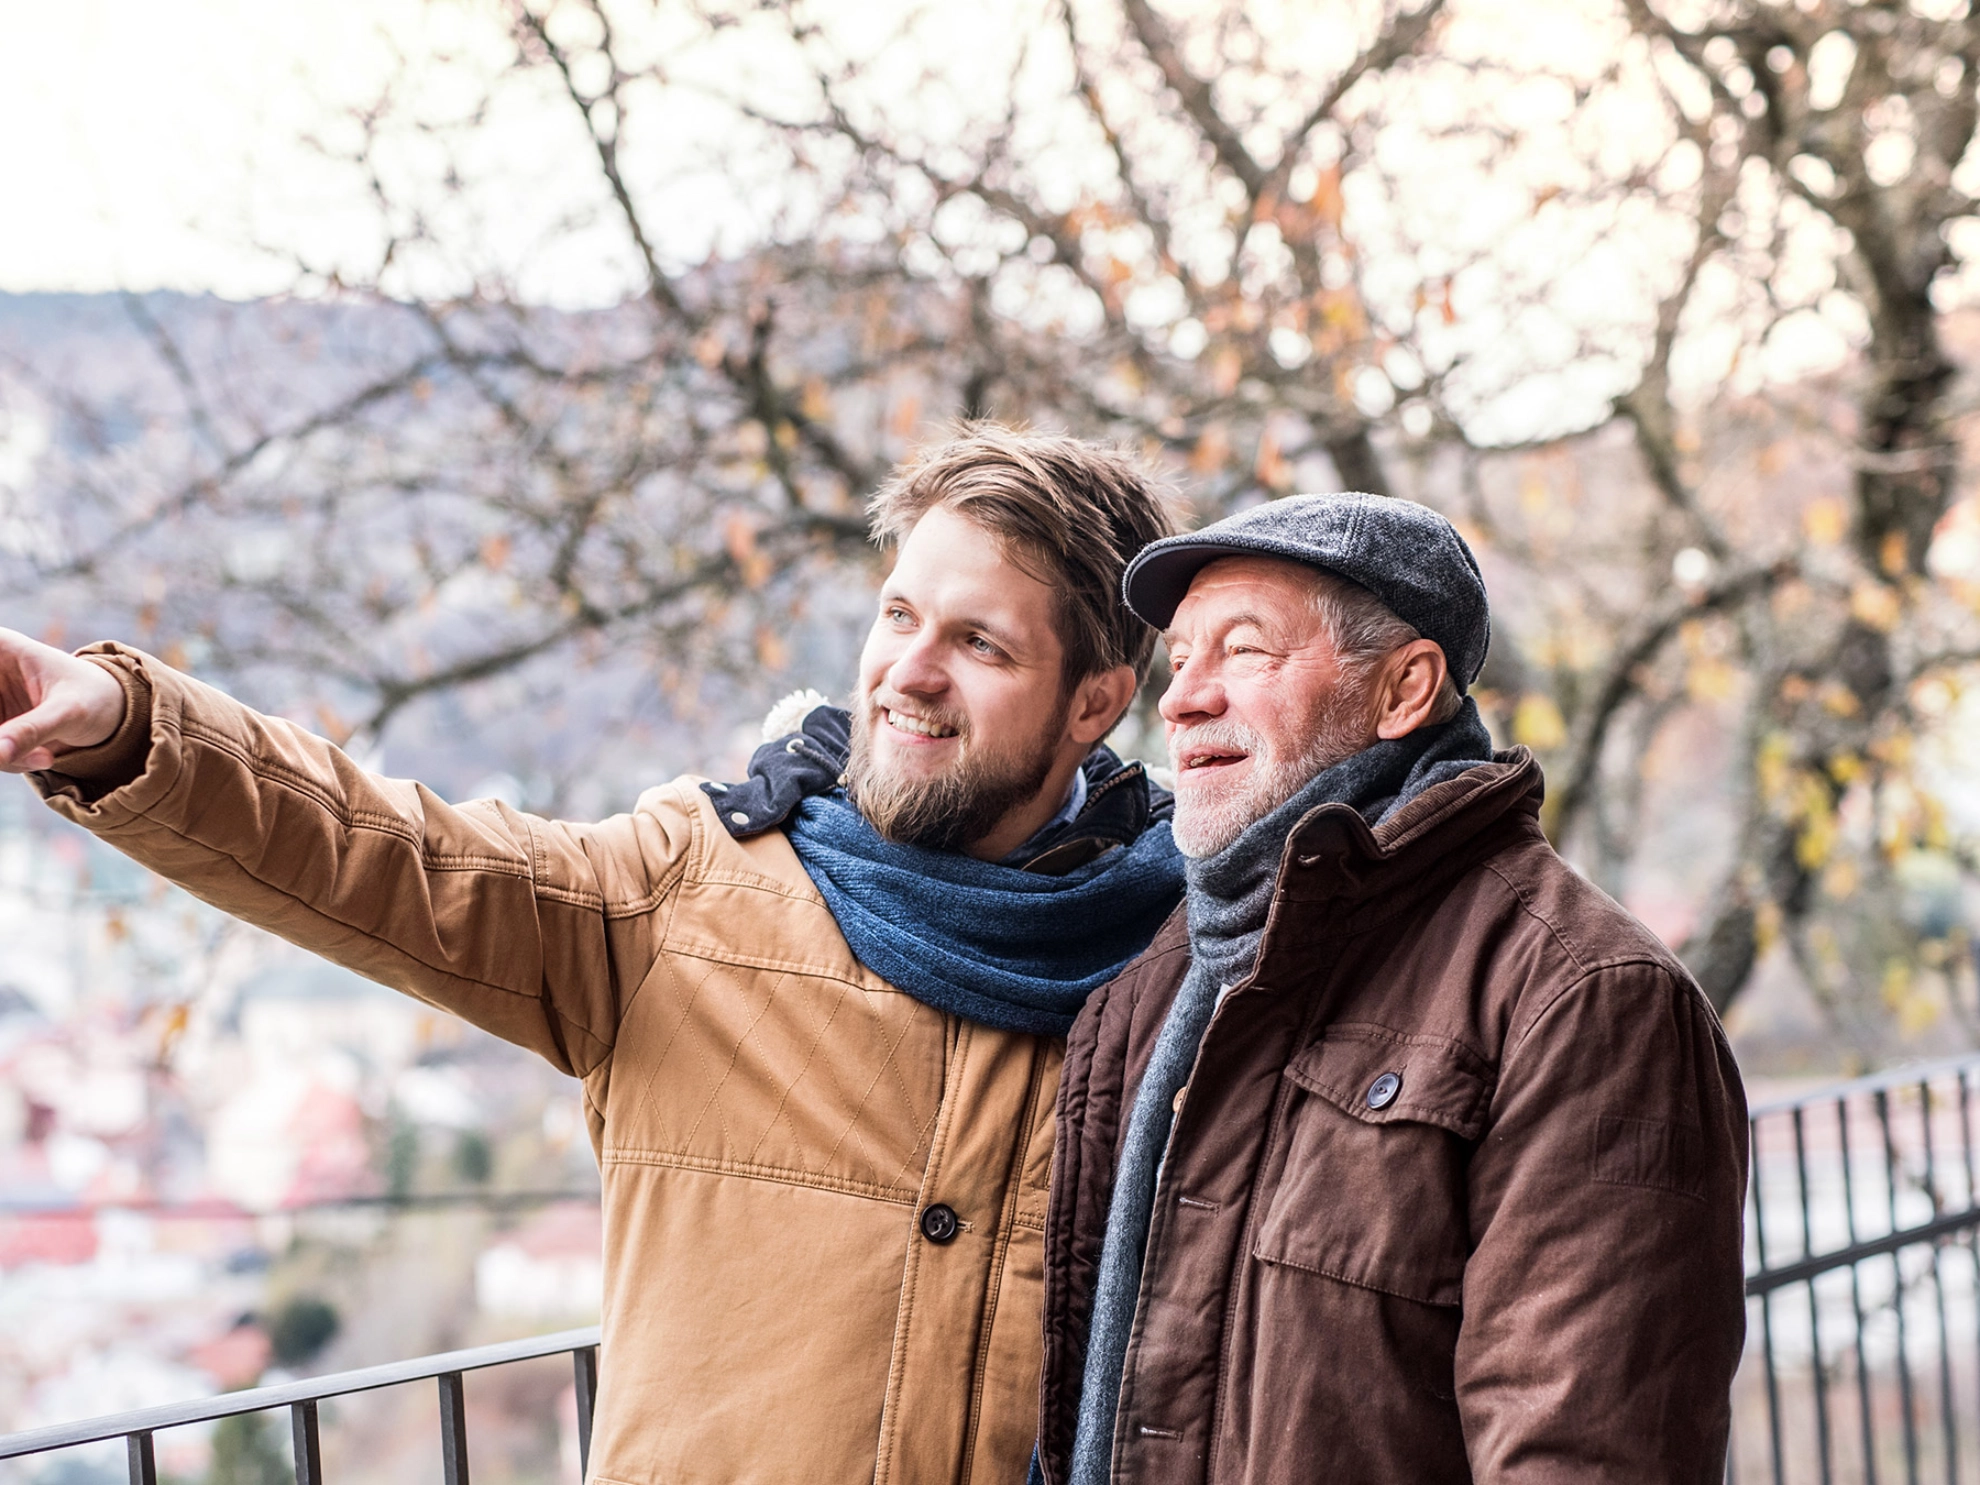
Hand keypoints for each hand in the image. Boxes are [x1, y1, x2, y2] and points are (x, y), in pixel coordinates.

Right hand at [0, 628, 126, 771]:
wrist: (113, 713)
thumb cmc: (95, 698)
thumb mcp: (68, 713)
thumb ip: (31, 731)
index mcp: (0, 647)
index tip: (6, 735)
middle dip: (1, 743)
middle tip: (32, 758)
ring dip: (5, 758)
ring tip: (45, 757)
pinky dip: (9, 761)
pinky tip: (42, 757)